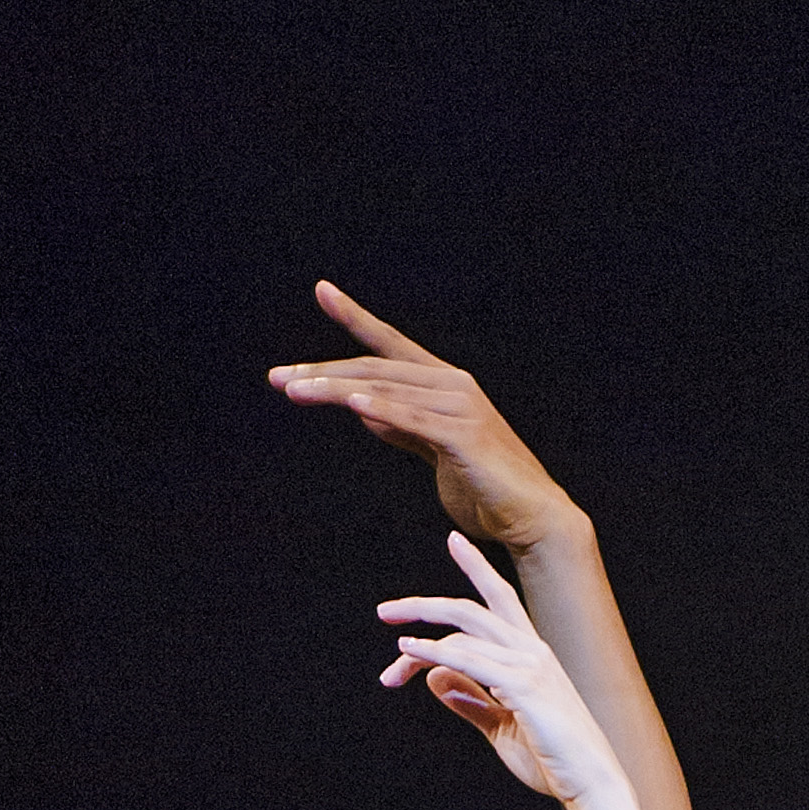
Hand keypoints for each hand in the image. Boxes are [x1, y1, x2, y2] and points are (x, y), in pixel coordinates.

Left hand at [270, 281, 580, 552]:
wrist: (529, 517)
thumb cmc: (483, 489)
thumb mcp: (433, 452)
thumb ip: (403, 427)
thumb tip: (365, 408)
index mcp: (443, 385)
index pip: (390, 346)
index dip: (355, 318)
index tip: (322, 291)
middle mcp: (451, 385)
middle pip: (375, 368)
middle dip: (323, 372)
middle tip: (279, 378)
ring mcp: (459, 407)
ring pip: (385, 390)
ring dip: (335, 389)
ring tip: (294, 390)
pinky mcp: (463, 436)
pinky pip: (413, 420)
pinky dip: (382, 410)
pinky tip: (351, 402)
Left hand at [378, 535, 620, 805]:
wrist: (592, 785)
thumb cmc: (553, 762)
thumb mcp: (502, 728)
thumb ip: (472, 701)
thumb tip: (435, 677)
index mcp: (533, 654)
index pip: (499, 598)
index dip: (476, 566)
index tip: (454, 541)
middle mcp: (532, 650)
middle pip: (470, 611)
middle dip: (425, 606)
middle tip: (386, 611)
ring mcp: (529, 665)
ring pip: (462, 636)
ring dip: (419, 647)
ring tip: (391, 667)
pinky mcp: (523, 686)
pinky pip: (467, 660)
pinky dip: (433, 653)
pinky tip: (407, 653)